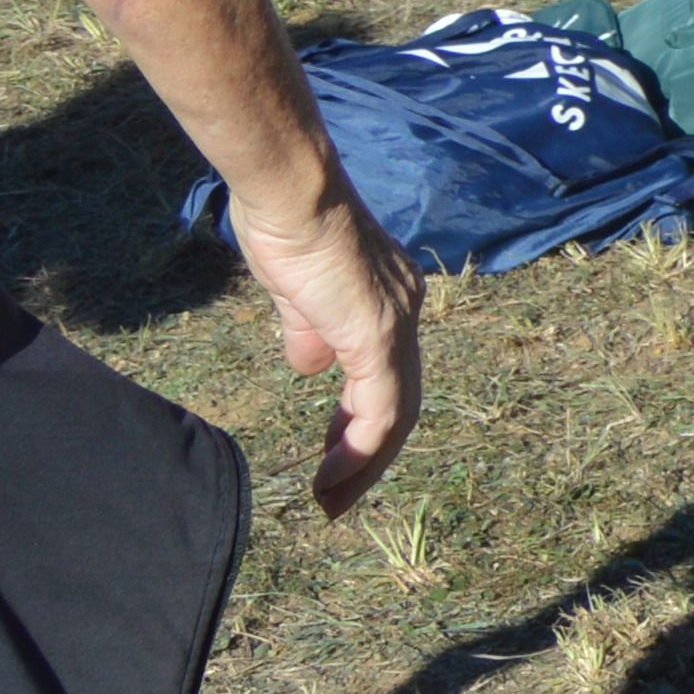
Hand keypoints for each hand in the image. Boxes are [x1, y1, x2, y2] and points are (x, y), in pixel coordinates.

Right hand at [225, 168, 424, 517]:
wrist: (290, 194)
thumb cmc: (287, 227)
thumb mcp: (297, 289)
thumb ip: (308, 327)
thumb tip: (308, 365)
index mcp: (388, 301)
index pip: (387, 375)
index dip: (360, 422)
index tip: (332, 456)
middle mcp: (405, 311)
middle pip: (399, 401)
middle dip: (367, 454)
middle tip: (335, 495)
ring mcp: (397, 323)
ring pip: (395, 412)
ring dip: (363, 463)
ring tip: (330, 500)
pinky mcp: (377, 334)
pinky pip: (380, 407)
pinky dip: (357, 449)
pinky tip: (329, 476)